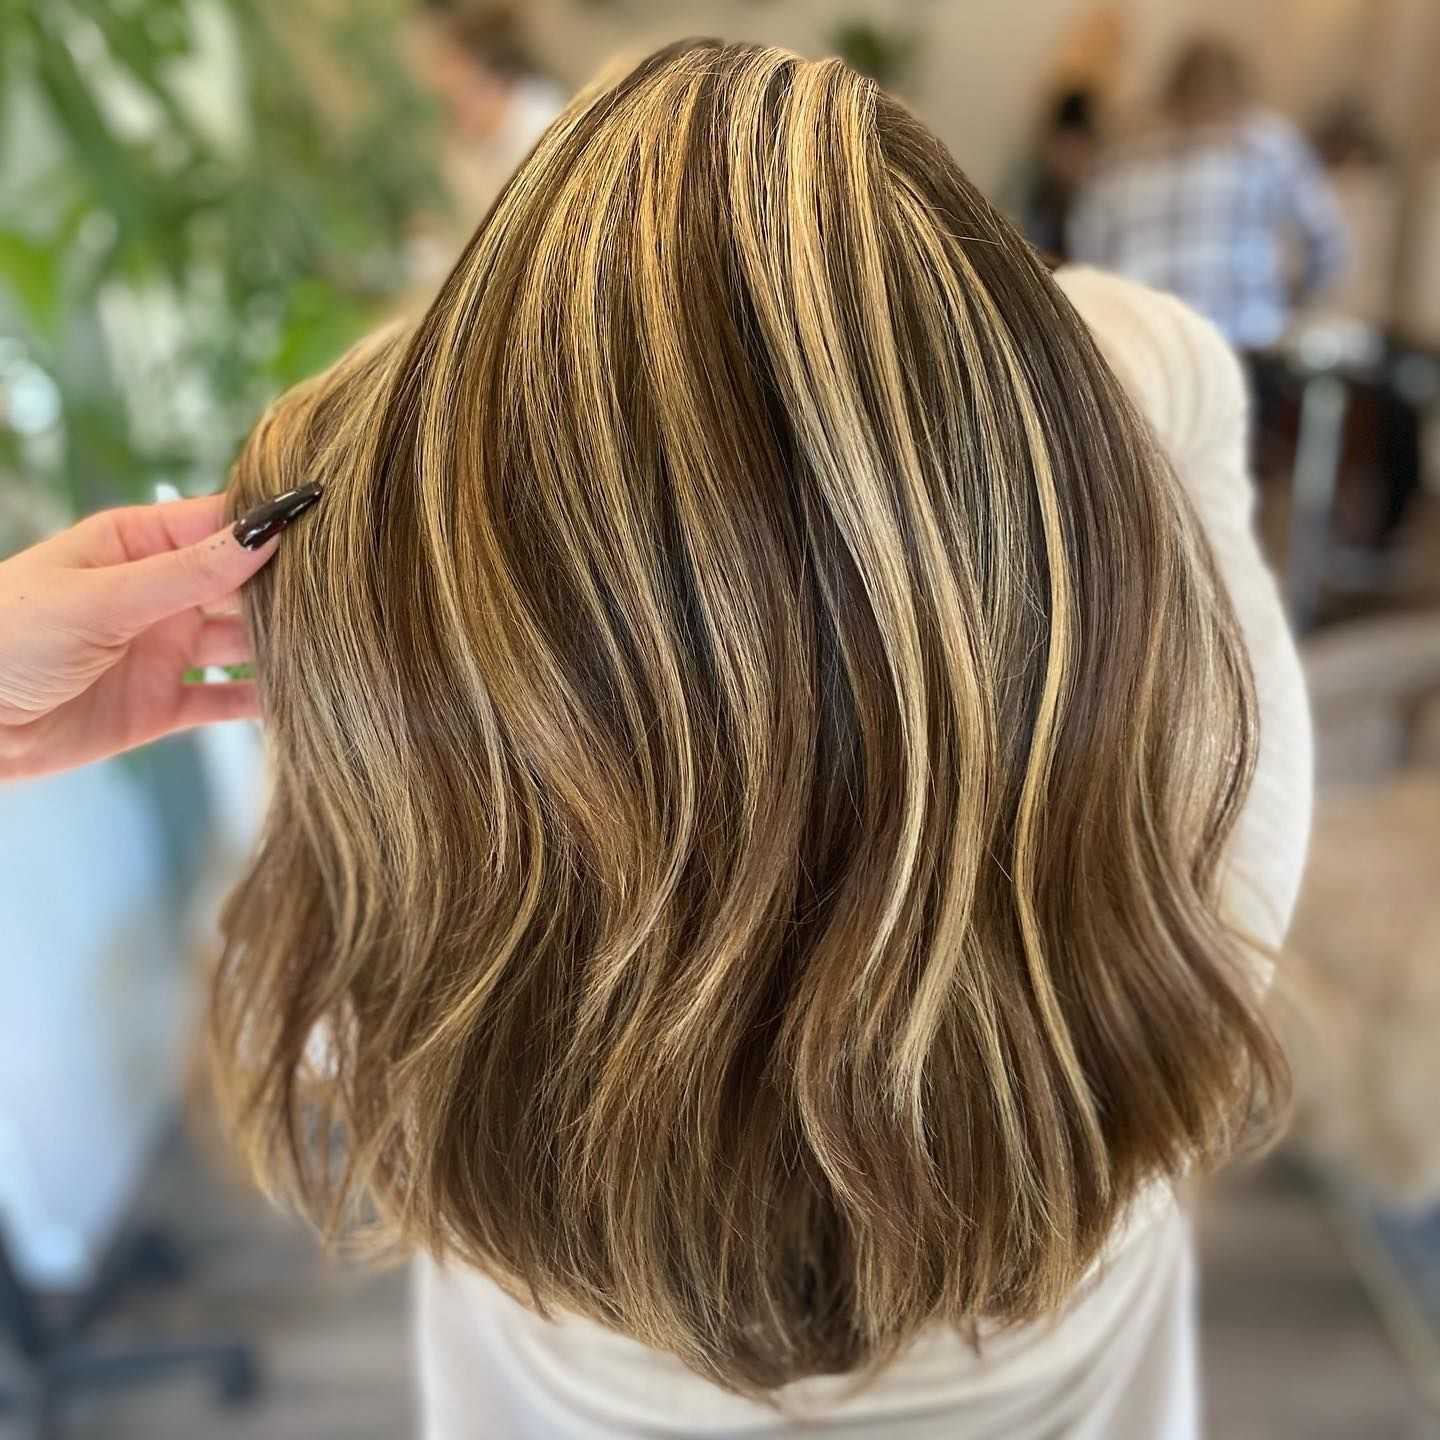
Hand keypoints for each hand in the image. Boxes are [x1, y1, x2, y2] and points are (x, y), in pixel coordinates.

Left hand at [0, 487, 318, 781]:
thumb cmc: (5, 638)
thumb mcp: (101, 598)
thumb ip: (187, 573)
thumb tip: (266, 533)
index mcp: (136, 545)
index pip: (221, 524)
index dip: (273, 524)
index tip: (332, 525)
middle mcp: (159, 594)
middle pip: (242, 583)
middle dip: (290, 588)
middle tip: (352, 594)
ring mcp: (163, 649)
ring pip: (244, 642)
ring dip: (285, 645)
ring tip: (341, 645)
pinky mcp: (162, 705)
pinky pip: (227, 701)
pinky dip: (265, 703)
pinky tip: (306, 700)